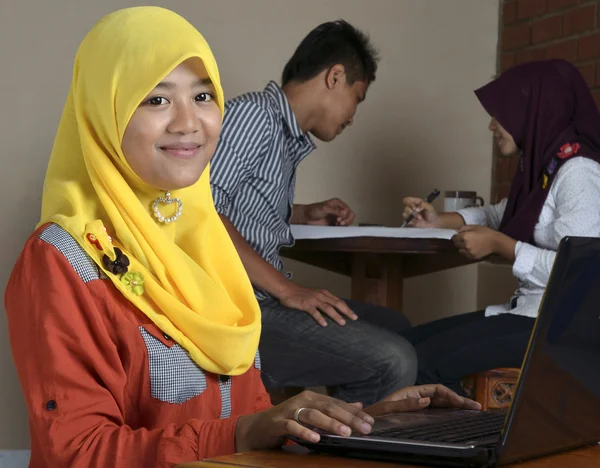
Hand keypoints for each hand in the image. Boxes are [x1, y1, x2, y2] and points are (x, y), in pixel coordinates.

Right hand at [235, 390, 374, 451]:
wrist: (258, 428)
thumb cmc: (288, 420)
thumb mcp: (312, 413)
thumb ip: (334, 409)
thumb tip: (358, 405)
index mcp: (312, 397)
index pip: (337, 404)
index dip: (354, 412)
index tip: (370, 422)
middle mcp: (302, 400)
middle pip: (328, 407)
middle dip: (347, 418)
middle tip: (363, 428)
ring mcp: (290, 410)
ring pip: (312, 415)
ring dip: (330, 423)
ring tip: (345, 432)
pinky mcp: (279, 422)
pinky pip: (293, 426)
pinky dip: (304, 432)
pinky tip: (316, 438)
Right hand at [278, 283, 357, 326]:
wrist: (286, 289)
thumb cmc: (300, 294)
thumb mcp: (314, 295)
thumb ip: (323, 300)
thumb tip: (332, 309)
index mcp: (324, 294)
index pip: (339, 301)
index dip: (347, 308)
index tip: (354, 315)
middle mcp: (321, 296)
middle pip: (337, 304)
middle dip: (346, 311)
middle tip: (354, 318)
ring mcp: (313, 300)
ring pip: (328, 308)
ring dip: (336, 316)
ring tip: (343, 323)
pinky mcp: (306, 304)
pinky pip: (314, 312)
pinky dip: (320, 318)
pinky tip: (325, 324)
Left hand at [304, 198, 354, 225]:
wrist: (306, 217)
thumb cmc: (314, 210)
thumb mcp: (324, 208)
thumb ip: (335, 210)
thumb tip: (345, 213)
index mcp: (338, 203)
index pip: (348, 210)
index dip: (345, 215)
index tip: (338, 219)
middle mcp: (339, 209)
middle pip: (350, 215)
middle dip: (346, 220)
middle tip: (339, 223)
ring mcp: (337, 217)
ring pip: (348, 221)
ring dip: (345, 224)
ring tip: (337, 224)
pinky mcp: (335, 223)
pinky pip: (343, 226)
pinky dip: (342, 227)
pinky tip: (336, 226)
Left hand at [365, 384, 481, 416]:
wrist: (366, 420)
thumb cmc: (377, 413)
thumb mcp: (390, 408)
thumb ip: (407, 404)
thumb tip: (427, 400)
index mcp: (413, 391)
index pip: (438, 390)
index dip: (452, 395)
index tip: (464, 404)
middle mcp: (417, 396)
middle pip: (442, 396)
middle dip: (460, 400)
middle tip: (477, 407)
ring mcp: (417, 404)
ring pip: (441, 403)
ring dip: (456, 406)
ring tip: (472, 411)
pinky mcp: (417, 413)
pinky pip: (436, 411)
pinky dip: (448, 412)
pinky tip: (456, 417)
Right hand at [402, 197, 439, 227]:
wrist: (433, 223)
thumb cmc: (432, 214)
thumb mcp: (430, 207)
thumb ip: (423, 205)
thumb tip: (417, 207)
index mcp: (416, 202)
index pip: (407, 200)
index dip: (409, 203)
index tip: (414, 208)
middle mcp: (412, 207)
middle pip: (406, 208)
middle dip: (413, 213)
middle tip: (419, 215)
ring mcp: (410, 214)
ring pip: (405, 214)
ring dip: (413, 217)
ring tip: (419, 218)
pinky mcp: (410, 220)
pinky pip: (406, 220)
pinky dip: (412, 222)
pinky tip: (417, 221)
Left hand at [452, 225, 500, 259]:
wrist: (496, 242)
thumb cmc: (485, 232)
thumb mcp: (474, 227)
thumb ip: (463, 228)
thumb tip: (456, 231)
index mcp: (464, 236)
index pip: (453, 238)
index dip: (456, 236)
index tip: (459, 236)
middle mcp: (465, 245)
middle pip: (456, 244)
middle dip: (459, 241)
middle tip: (465, 239)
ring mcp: (468, 252)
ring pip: (460, 250)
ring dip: (462, 247)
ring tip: (470, 244)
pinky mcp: (472, 256)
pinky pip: (465, 254)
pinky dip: (467, 252)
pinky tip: (473, 248)